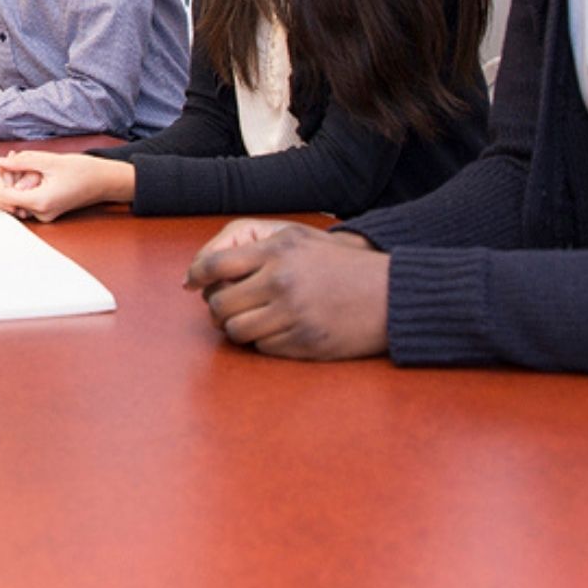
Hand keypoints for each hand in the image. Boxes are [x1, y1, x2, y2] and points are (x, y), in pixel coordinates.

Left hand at [0, 150, 132, 221]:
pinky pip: (24, 199)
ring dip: (11, 180)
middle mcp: (40, 213)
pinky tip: (26, 168)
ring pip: (13, 199)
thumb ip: (22, 162)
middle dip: (1, 178)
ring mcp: (43, 214)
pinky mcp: (45, 210)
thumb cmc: (84, 171)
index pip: (3, 195)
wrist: (106, 181)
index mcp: (40, 203)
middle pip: (5, 200)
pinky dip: (21, 184)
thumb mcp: (51, 161)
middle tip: (7, 159)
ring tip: (17, 160)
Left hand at [189, 222, 394, 361]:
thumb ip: (255, 247)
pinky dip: (266, 341)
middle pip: (219, 304)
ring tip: (257, 319)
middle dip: (220, 308)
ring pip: (236, 330)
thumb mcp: (302, 240)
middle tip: (232, 307)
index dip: (197, 277)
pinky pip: (263, 347)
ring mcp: (293, 314)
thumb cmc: (343, 265)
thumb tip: (203, 268)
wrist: (393, 294)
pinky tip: (283, 329)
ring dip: (240, 328)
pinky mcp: (305, 342)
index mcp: (278, 252)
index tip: (193, 284)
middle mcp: (281, 282)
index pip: (214, 266)